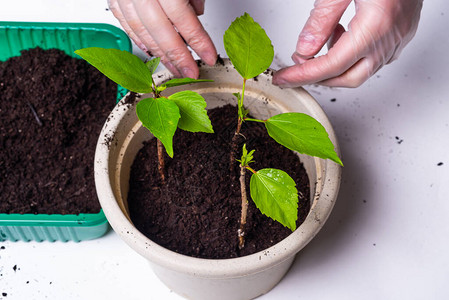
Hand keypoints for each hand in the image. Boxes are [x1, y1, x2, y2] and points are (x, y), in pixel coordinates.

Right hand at [108, 0, 216, 78]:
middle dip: (177, 56)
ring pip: (140, 29)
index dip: (198, 41)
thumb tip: (196, 13)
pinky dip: (138, 38)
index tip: (209, 56)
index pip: (182, 18)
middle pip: (160, 30)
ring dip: (159, 53)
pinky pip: (124, 21)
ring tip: (174, 67)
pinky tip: (150, 50)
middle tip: (191, 72)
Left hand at [272, 0, 422, 87]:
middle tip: (297, 67)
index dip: (304, 75)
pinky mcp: (404, 31)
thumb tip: (305, 48)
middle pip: (349, 78)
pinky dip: (353, 55)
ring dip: (337, 65)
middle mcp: (392, 36)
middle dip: (320, 78)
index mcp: (376, 24)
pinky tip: (343, 36)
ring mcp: (401, 36)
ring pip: (364, 70)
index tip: (285, 79)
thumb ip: (322, 18)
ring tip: (322, 41)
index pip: (331, 65)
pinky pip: (377, 57)